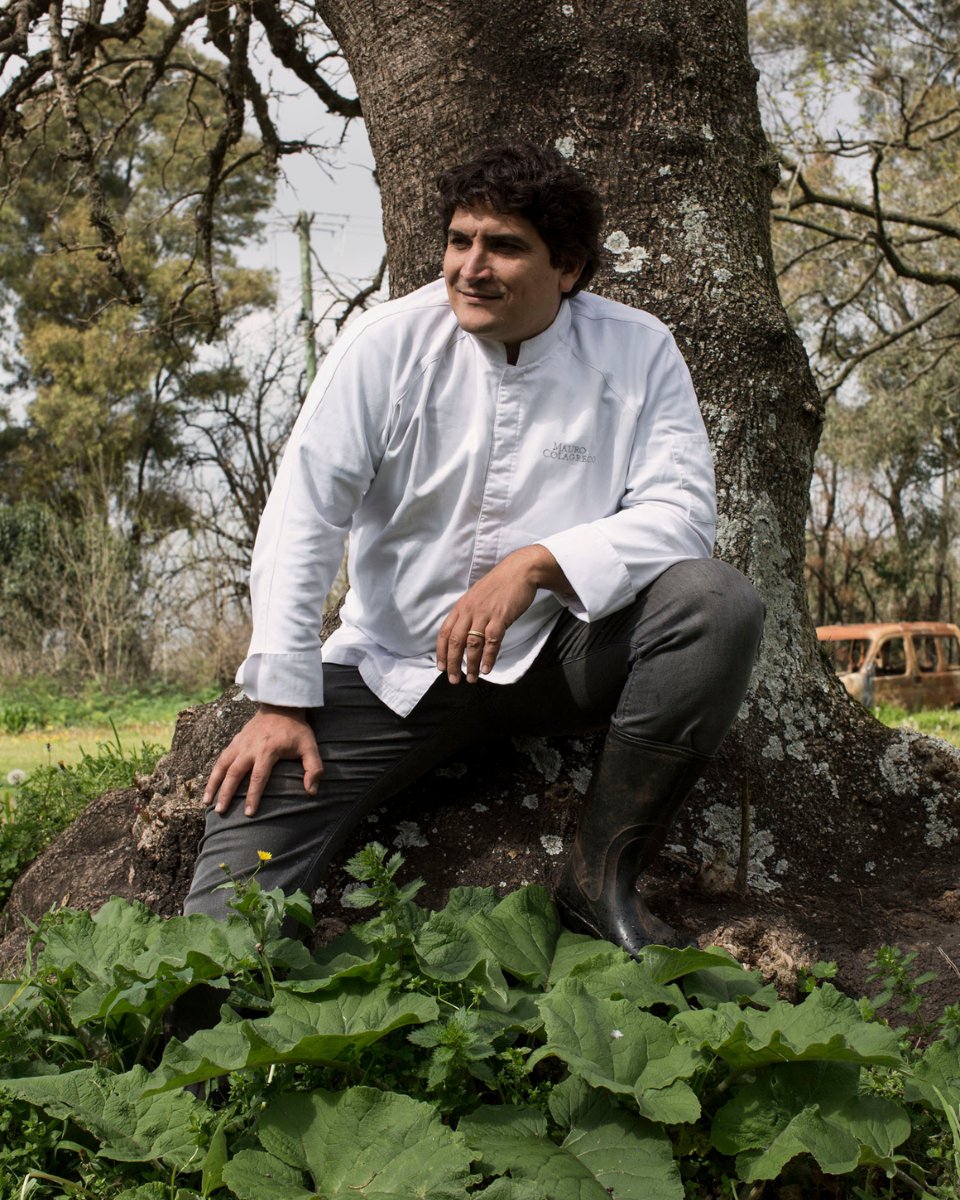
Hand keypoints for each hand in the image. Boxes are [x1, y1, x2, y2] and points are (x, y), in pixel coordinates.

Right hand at [203, 704, 323, 816]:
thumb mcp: (310, 746)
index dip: (253, 796)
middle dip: (226, 794)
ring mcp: (240, 744)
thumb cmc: (296, 730)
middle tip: (220, 811)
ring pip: (222, 766)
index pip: (258, 777)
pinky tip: (209, 785)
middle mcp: (249, 748)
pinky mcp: (234, 741)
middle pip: (235, 774)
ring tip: (206, 802)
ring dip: (213, 784)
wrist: (280, 706)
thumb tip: (311, 792)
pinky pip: (221, 759)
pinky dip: (213, 773)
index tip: (249, 813)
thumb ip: (313, 768)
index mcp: (267, 750)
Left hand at [436, 545, 571, 683]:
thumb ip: (469, 612)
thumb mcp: (478, 596)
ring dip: (471, 664)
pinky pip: (491, 641)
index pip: (445, 632)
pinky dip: (488, 657)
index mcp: (462, 606)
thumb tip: (464, 632)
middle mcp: (469, 610)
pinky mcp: (500, 617)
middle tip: (454, 679)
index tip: (441, 667)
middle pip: (455, 641)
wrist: (521, 570)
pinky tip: (486, 669)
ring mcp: (484, 613)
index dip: (441, 652)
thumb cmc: (500, 584)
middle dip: (453, 663)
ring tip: (471, 678)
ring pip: (472, 644)